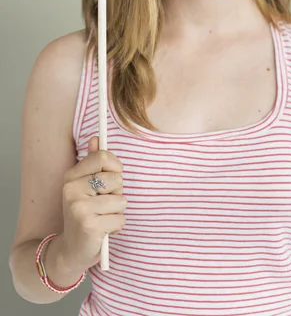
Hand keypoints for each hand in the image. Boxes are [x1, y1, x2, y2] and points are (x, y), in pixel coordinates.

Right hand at [58, 136, 125, 270]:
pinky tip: (103, 232)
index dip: (114, 166)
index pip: (102, 157)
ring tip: (102, 219)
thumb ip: (92, 163)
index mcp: (71, 177)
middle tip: (103, 205)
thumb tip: (97, 138)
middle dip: (117, 192)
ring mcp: (80, 208)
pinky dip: (116, 227)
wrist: (70, 250)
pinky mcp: (90, 225)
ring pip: (121, 200)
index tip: (112, 177)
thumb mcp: (84, 187)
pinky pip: (120, 219)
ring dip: (117, 212)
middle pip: (115, 178)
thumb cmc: (83, 214)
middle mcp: (72, 190)